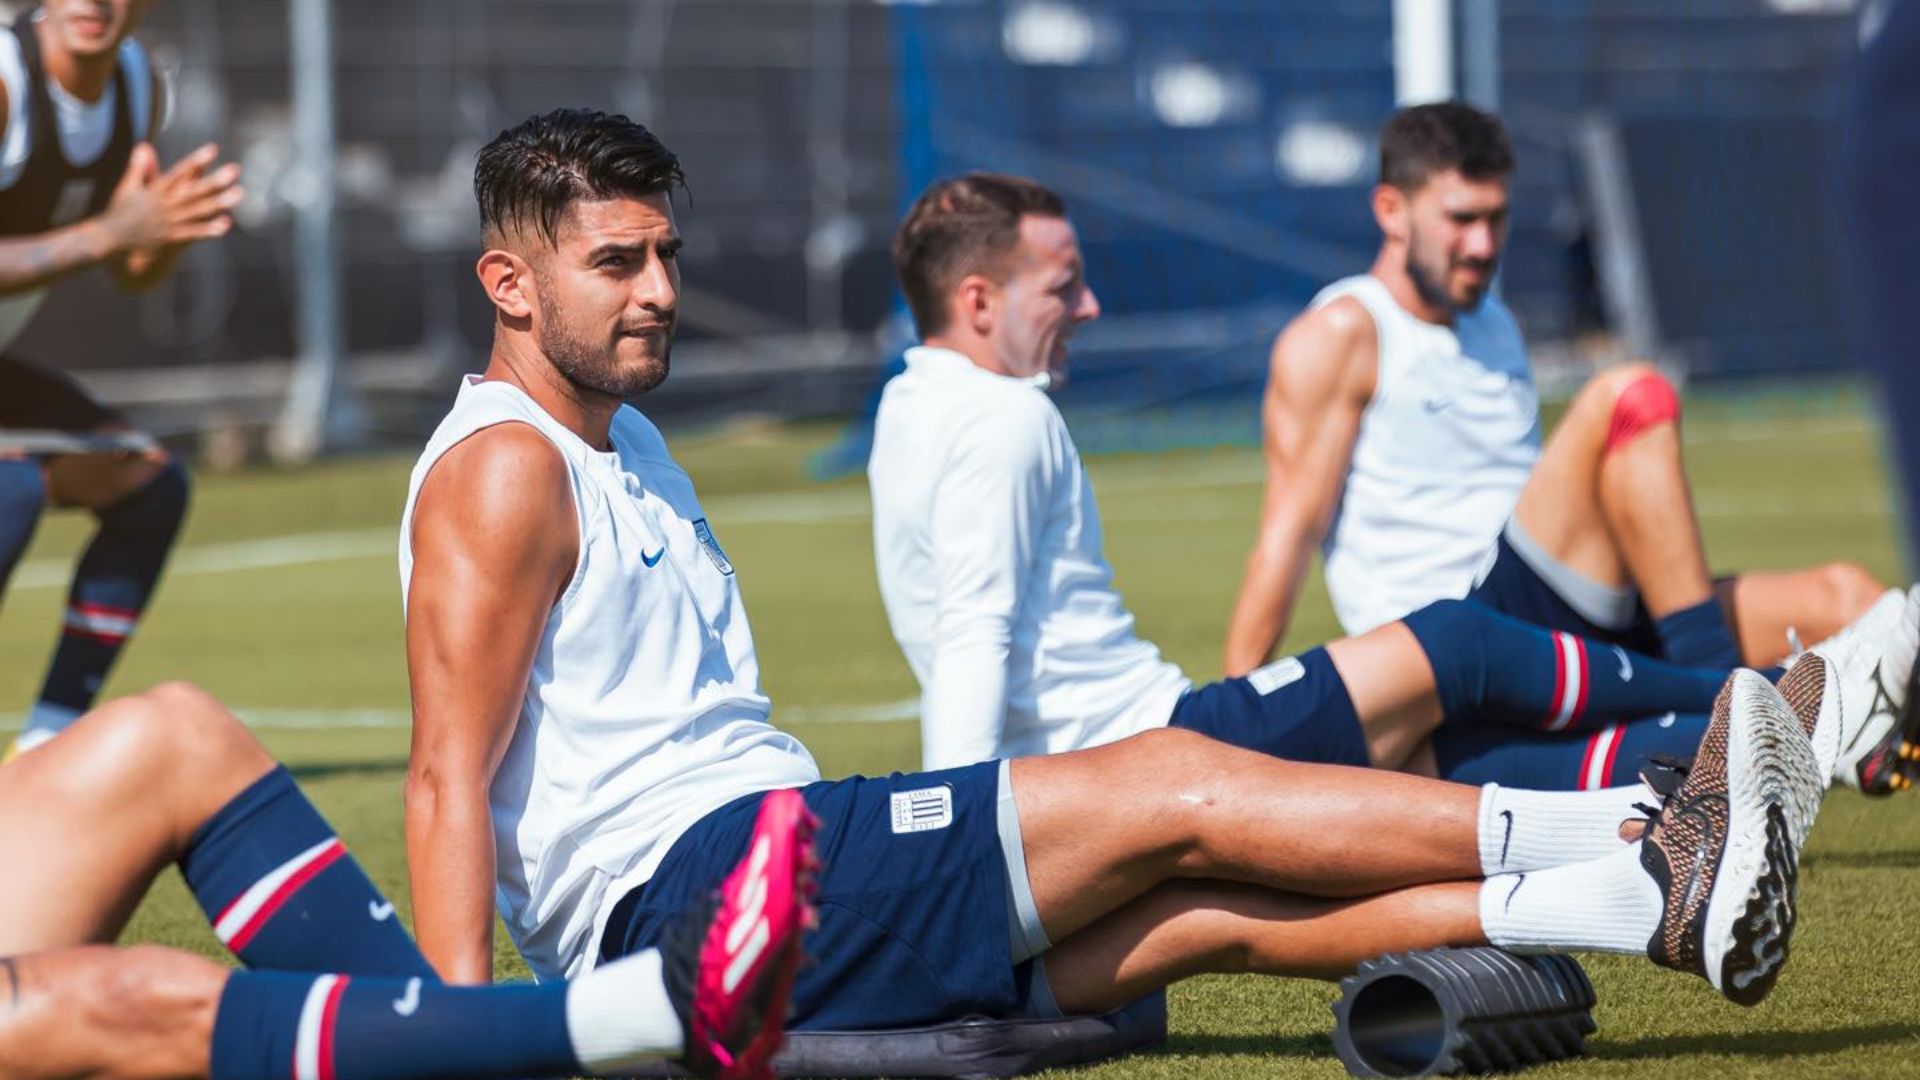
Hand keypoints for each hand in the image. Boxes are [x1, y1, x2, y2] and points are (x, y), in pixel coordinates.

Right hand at [98, 142, 243, 254]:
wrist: (109, 239)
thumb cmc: (120, 212)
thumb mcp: (127, 186)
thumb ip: (139, 167)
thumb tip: (144, 146)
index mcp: (156, 190)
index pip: (180, 171)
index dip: (197, 160)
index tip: (213, 149)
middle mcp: (165, 204)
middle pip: (194, 190)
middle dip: (215, 180)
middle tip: (236, 169)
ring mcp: (169, 221)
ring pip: (198, 210)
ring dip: (219, 202)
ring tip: (240, 193)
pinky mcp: (171, 238)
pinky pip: (192, 233)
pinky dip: (208, 229)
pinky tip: (226, 225)